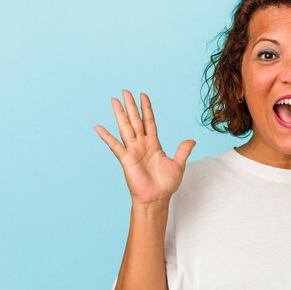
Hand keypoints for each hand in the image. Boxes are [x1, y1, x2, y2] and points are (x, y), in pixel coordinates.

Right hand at [94, 90, 195, 205]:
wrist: (157, 198)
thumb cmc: (166, 184)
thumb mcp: (178, 164)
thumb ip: (182, 151)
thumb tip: (192, 140)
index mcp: (154, 144)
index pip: (149, 121)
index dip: (146, 109)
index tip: (143, 95)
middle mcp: (142, 144)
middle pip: (135, 120)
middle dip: (131, 106)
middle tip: (125, 91)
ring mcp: (133, 150)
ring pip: (126, 128)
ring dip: (120, 114)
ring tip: (114, 100)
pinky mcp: (126, 159)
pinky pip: (115, 146)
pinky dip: (106, 136)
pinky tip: (98, 127)